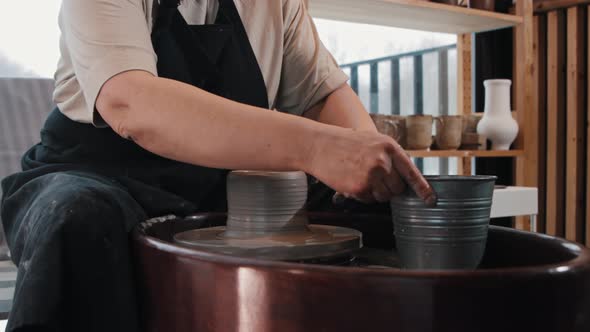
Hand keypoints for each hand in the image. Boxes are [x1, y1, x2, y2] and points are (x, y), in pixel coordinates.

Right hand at [306, 127, 435, 204]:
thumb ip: (390, 157)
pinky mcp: (360, 187)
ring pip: (384, 197)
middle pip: (398, 189)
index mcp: (389, 147)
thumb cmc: (345, 143)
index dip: (423, 189)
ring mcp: (372, 175)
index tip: (431, 200)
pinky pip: (369, 200)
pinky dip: (362, 195)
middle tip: (373, 178)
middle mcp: (384, 161)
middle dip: (388, 188)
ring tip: (360, 176)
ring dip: (375, 193)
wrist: (319, 145)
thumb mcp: (373, 141)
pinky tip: (351, 181)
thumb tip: (404, 179)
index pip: (412, 172)